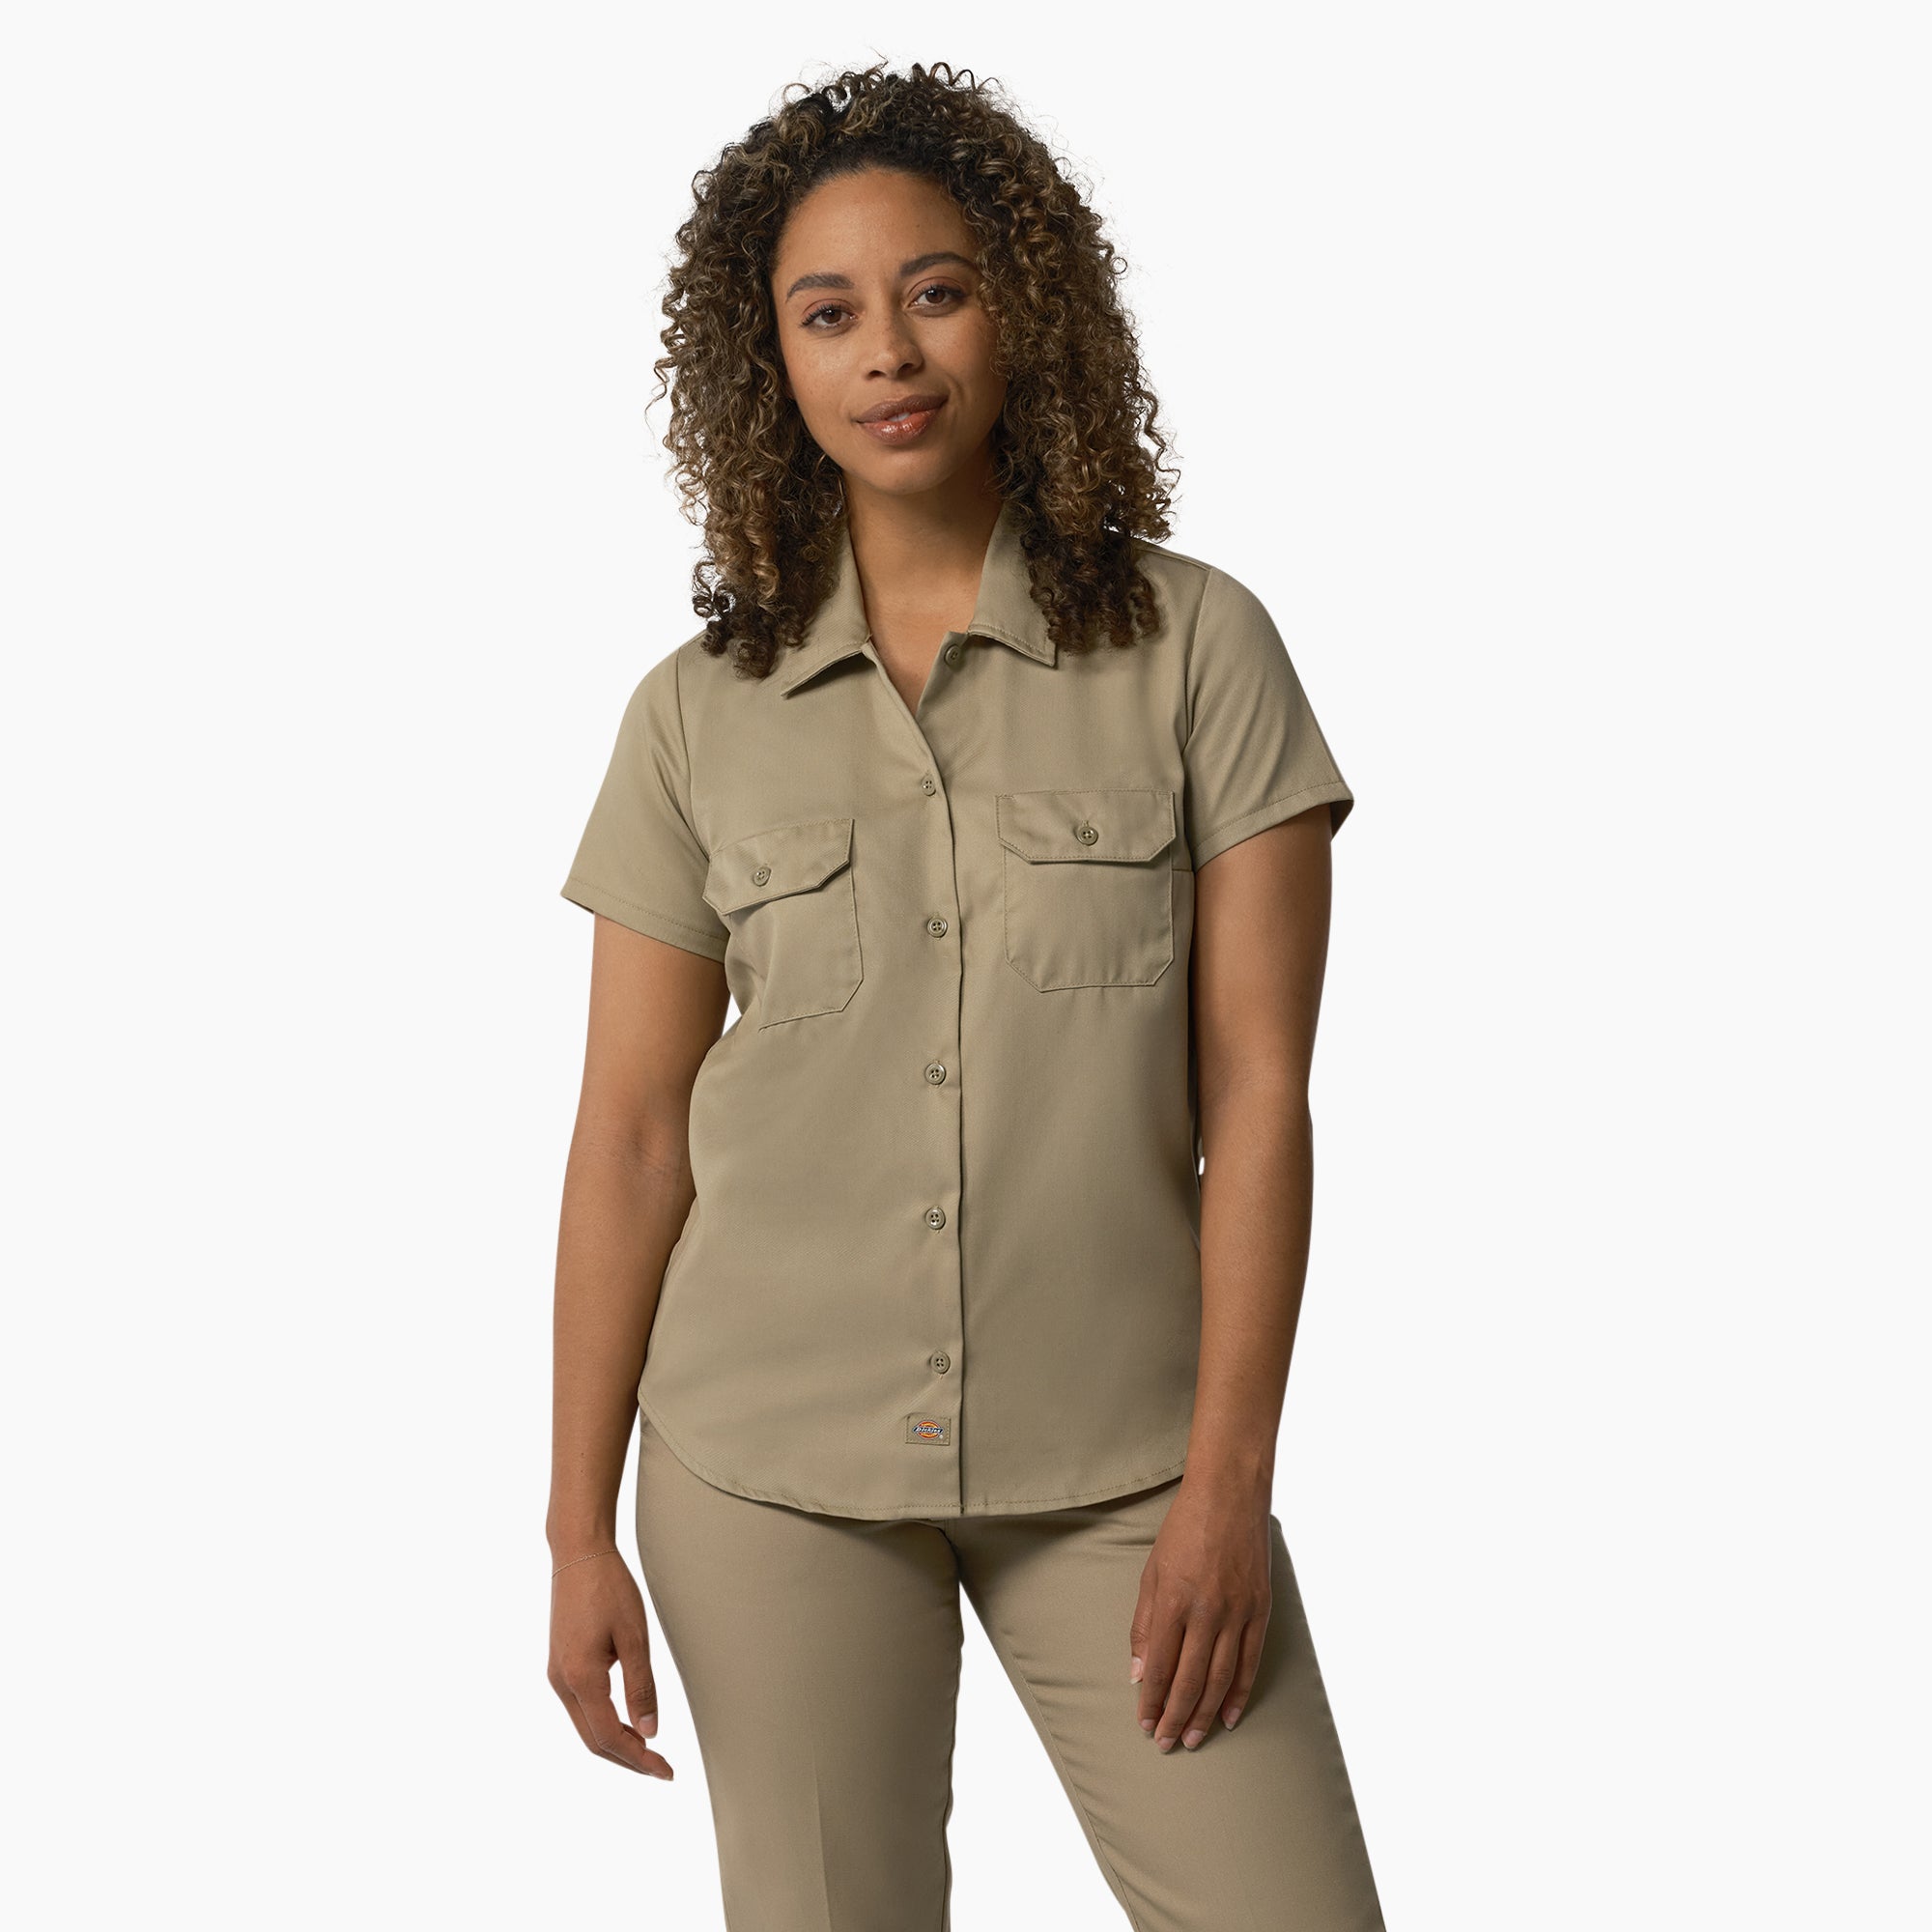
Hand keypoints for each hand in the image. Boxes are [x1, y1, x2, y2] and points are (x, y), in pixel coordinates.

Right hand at [546, 1549, 674, 1778]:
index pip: (609, 1737)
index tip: (665, 1770)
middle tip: (661, 1768)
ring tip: (648, 1751)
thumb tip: (649, 1731)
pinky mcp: (560, 1664)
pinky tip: (626, 1722)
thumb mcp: (634, 1636)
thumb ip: (641, 1686)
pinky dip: (603, 1724)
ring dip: (615, 1744)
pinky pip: (580, 1708)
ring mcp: (557, 1674)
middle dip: (627, 1759)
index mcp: (580, 1678)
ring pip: (585, 1727)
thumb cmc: (608, 1587)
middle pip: (593, 1741)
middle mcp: (562, 1682)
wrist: (578, 1552)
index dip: (638, 1759)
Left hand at [1128, 1478, 1271, 1750]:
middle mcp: (1206, 1612)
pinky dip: (1239, 1692)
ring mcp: (1237, 1612)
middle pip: (1189, 1680)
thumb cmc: (1183, 1530)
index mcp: (1173, 1601)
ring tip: (1194, 1738)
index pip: (1160, 1666)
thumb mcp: (1152, 1572)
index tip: (1145, 1724)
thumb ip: (1144, 1624)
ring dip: (1205, 1714)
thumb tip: (1139, 1672)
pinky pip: (1250, 1661)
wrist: (1230, 1495)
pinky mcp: (1261, 1610)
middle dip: (1175, 1717)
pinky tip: (1229, 1716)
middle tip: (1166, 1743)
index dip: (1152, 1701)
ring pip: (1220, 1678)